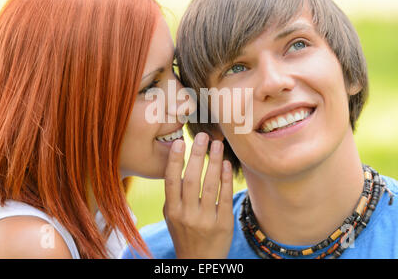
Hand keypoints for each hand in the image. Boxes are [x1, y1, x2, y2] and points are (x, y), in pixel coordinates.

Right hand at [163, 132, 233, 258]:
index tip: (179, 141)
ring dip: (214, 162)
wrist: (199, 261)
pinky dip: (226, 179)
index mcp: (171, 211)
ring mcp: (205, 220)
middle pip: (192, 179)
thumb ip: (173, 194)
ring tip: (217, 144)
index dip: (174, 160)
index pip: (171, 181)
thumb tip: (178, 163)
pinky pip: (225, 197)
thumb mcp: (172, 216)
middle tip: (202, 135)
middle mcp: (187, 215)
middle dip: (197, 155)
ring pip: (210, 185)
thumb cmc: (184, 233)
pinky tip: (226, 164)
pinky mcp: (223, 224)